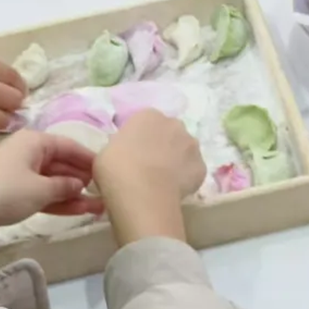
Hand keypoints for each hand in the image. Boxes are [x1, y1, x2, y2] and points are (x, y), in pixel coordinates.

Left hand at [0, 130, 103, 253]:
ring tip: (99, 208)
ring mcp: (21, 172)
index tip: (108, 171)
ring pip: (54, 181)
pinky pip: (43, 192)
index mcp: (35, 140)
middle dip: (83, 180)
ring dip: (74, 194)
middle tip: (106, 193)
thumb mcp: (41, 189)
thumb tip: (80, 184)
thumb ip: (65, 185)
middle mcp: (29, 151)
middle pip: (63, 163)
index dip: (89, 159)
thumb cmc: (6, 192)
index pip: (70, 146)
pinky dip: (58, 200)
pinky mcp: (15, 191)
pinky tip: (80, 211)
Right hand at [94, 110, 205, 245]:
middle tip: (148, 167)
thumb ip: (121, 145)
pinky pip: (192, 171)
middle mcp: (174, 124)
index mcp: (148, 115)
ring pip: (184, 150)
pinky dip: (185, 179)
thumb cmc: (116, 168)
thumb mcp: (107, 151)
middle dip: (162, 146)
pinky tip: (172, 190)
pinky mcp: (202, 166)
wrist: (141, 193)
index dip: (140, 139)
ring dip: (176, 160)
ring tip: (162, 181)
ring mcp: (191, 144)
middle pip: (169, 133)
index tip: (133, 154)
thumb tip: (128, 152)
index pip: (146, 123)